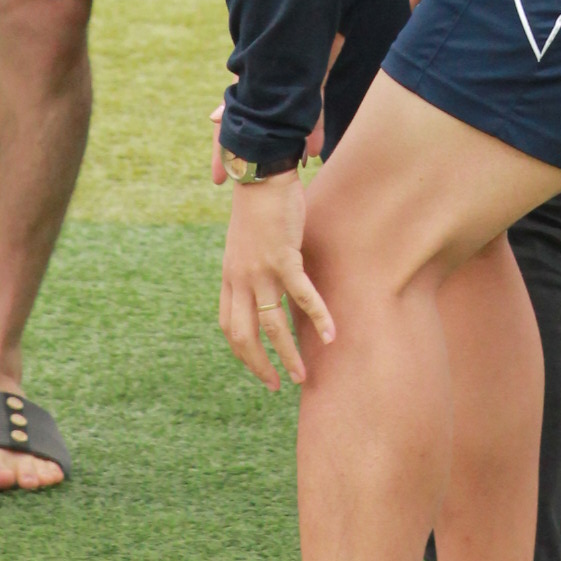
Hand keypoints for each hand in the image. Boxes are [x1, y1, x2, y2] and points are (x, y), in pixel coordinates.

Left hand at [218, 168, 334, 391]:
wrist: (262, 175)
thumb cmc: (257, 206)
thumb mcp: (244, 244)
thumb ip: (249, 269)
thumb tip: (263, 288)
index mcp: (230, 277)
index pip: (229, 327)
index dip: (242, 352)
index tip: (257, 367)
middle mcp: (241, 279)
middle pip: (245, 336)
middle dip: (260, 366)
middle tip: (276, 386)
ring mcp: (261, 270)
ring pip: (273, 325)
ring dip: (288, 354)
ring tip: (301, 376)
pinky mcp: (284, 257)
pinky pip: (301, 296)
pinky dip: (317, 317)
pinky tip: (330, 334)